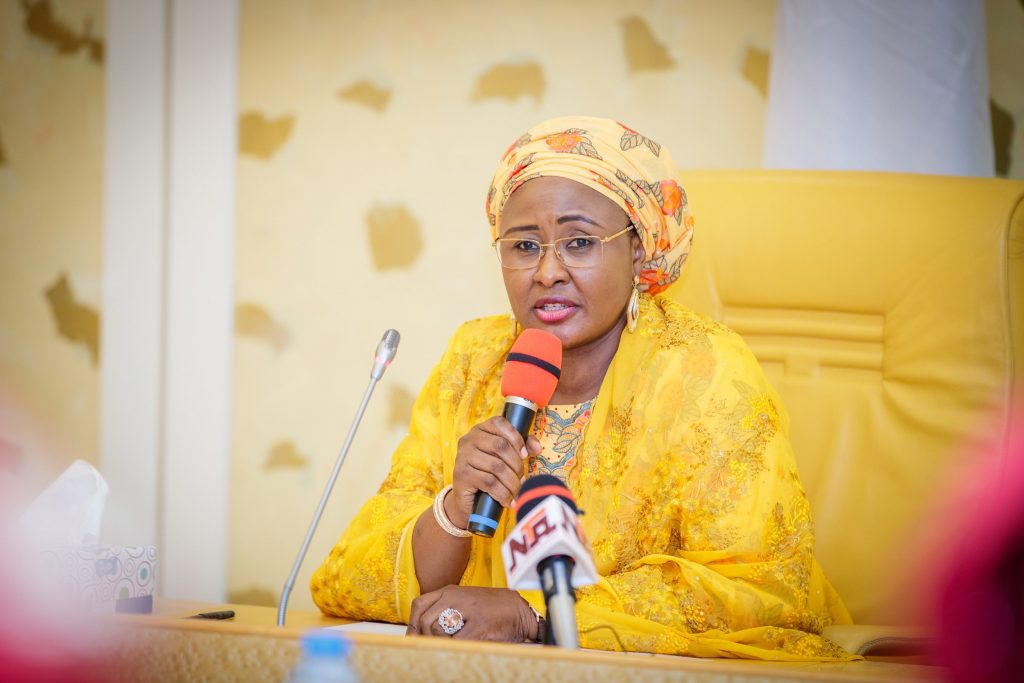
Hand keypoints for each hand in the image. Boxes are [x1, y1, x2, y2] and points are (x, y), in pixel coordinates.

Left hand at [406, 585, 537, 641]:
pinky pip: (455, 641)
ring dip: (440, 643)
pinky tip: (462, 646)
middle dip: (424, 638)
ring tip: (452, 644)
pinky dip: (454, 648)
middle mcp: (456, 597)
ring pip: (436, 631)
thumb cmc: (490, 608)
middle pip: (424, 621)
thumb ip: (443, 609)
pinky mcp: (478, 626)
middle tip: (432, 647)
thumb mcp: (464, 601)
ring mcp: (467, 610)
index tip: (412, 638)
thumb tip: (419, 631)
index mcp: (450, 591)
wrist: (519, 610)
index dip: (412, 624)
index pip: (419, 604)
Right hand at [447, 417, 541, 528]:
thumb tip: (537, 448)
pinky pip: (489, 482)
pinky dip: (503, 493)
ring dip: (512, 482)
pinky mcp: (461, 476)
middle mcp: (468, 440)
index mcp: (479, 430)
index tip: (525, 455)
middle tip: (522, 479)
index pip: (499, 423)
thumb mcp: (504, 458)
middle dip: (517, 464)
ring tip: (517, 492)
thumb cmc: (489, 475)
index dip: (516, 438)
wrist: (469, 501)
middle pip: (500, 446)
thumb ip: (521, 447)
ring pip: (497, 466)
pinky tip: (508, 501)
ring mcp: (462, 457)